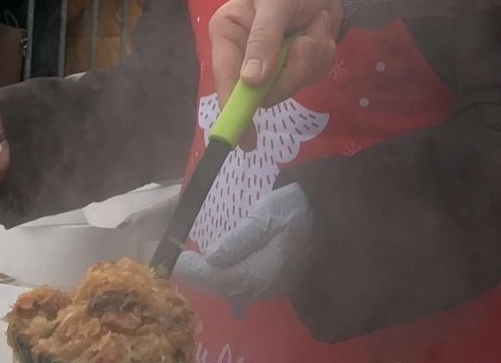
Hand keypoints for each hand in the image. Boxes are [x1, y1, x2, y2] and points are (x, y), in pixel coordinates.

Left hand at [172, 184, 312, 307]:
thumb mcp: (266, 214)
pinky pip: (242, 289)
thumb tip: (211, 257)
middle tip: (176, 260)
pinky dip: (223, 281)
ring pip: (231, 292)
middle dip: (197, 277)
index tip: (174, 257)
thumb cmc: (294, 208)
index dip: (194, 271)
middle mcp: (264, 287)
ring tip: (190, 264)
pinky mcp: (272, 284)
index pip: (219, 278)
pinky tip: (215, 271)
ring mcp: (269, 288)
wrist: (326, 214)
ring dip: (209, 280)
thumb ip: (240, 238)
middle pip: (222, 289)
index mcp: (262, 270)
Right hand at [210, 0, 341, 113]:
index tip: (245, 138)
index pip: (226, 77)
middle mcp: (244, 52)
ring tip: (314, 26)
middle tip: (304, 43)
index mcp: (228, 33)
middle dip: (291, 71)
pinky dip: (321, 56)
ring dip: (310, 58)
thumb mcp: (277, 0)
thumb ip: (265, 37)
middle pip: (262, 91)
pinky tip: (318, 31)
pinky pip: (310, 78)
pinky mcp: (295, 66)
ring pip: (290, 86)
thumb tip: (250, 81)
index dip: (234, 107)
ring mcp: (271, 63)